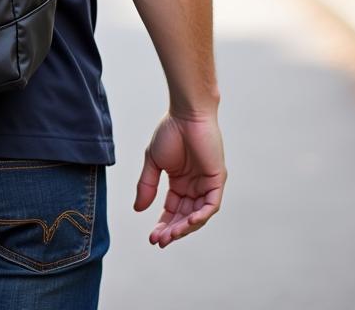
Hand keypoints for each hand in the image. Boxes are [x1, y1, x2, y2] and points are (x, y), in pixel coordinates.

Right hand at [134, 112, 225, 247]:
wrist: (185, 114)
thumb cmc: (170, 132)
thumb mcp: (153, 162)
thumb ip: (147, 185)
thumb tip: (138, 209)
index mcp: (180, 182)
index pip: (172, 210)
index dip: (163, 224)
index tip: (151, 238)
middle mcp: (195, 186)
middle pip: (185, 216)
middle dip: (172, 230)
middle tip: (159, 240)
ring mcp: (207, 184)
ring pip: (198, 215)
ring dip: (184, 227)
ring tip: (170, 235)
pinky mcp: (216, 180)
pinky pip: (211, 205)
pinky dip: (201, 216)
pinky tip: (187, 223)